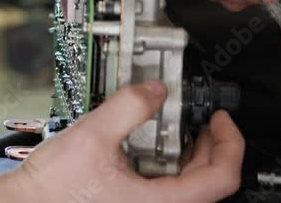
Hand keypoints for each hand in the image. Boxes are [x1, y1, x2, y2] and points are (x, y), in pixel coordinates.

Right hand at [0, 82, 243, 202]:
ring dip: (189, 155)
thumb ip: (128, 107)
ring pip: (188, 188)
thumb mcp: (92, 135)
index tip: (220, 120)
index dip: (230, 143)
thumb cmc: (51, 190)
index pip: (221, 178)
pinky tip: (149, 146)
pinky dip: (167, 166)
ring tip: (176, 128)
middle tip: (202, 119)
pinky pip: (166, 190)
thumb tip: (154, 89)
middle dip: (210, 145)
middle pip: (209, 183)